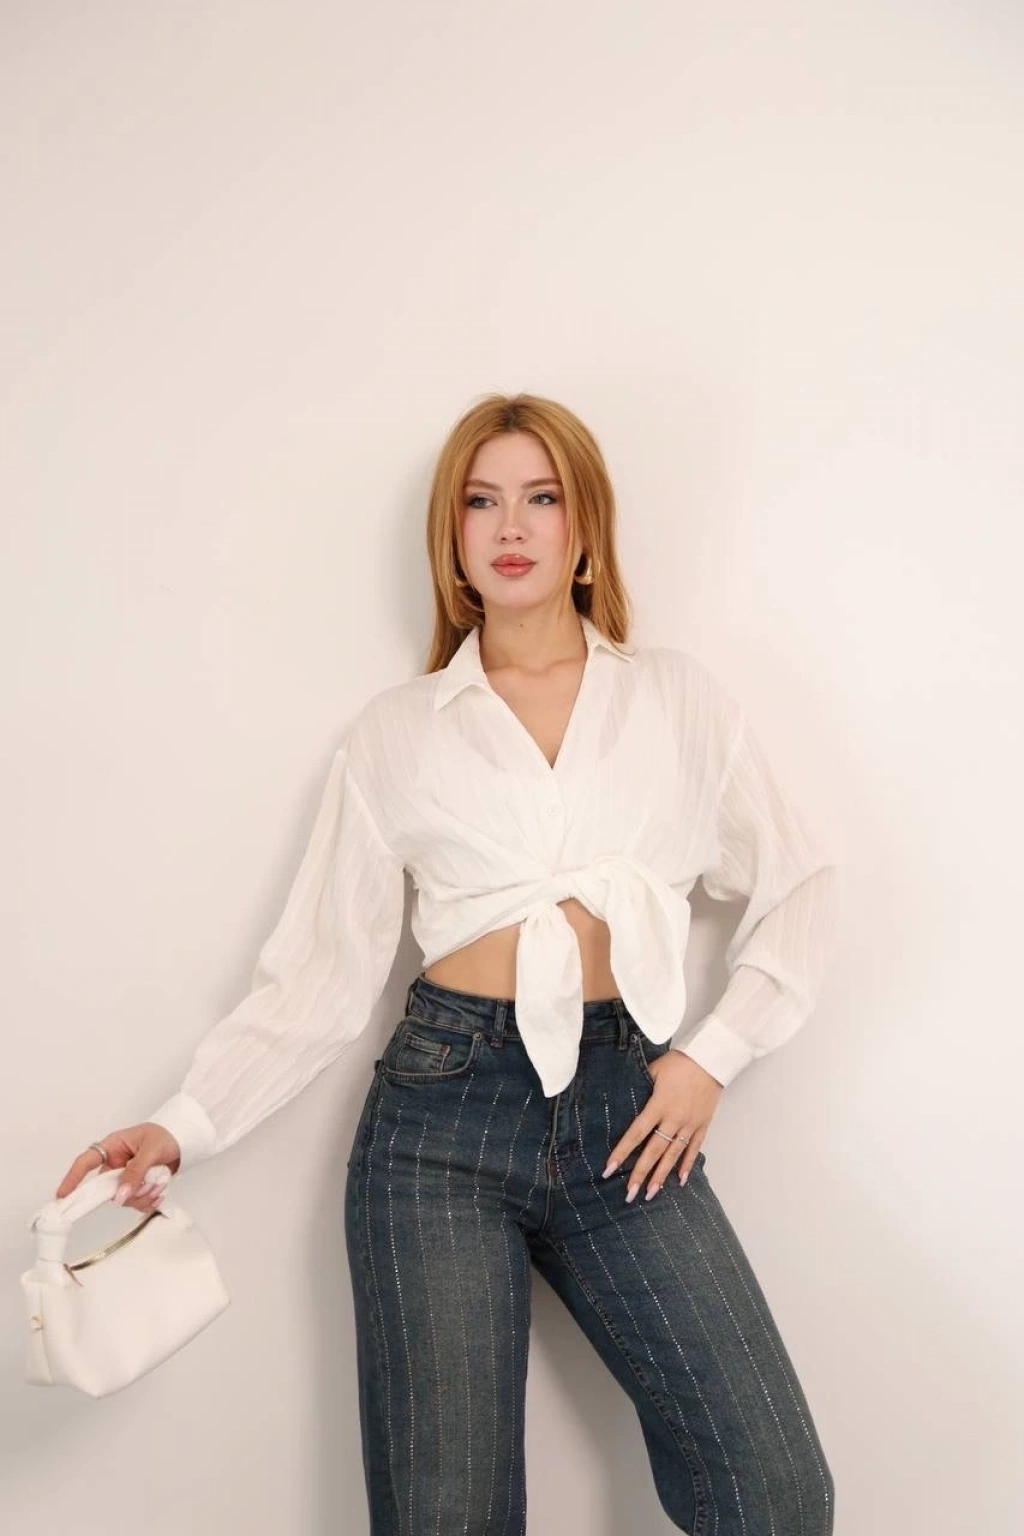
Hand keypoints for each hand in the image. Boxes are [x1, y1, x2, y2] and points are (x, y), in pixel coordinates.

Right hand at [54, 1124, 181, 1213]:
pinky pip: (136, 1202)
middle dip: (127, 1193)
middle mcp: (116, 1163)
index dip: (72, 1179)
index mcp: (113, 1147)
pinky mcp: (137, 1186)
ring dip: (143, 1196)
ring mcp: (126, 1176)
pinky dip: (149, 1200)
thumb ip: (135, 1173)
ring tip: (160, 1183)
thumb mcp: (151, 1151)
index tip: (62, 1196)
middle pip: (107, 1188)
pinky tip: (160, 1190)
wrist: (186, 1140)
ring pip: (123, 1198)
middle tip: (147, 1187)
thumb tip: (119, 1196)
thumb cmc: (166, 1135)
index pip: (86, 1162)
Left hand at [602, 1049, 722, 1200]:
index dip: (622, 1152)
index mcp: (659, 1105)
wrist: (710, 1059)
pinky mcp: (703, 1125)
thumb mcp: (653, 1071)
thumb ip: (640, 1088)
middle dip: (640, 1173)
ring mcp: (690, 1124)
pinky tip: (679, 1180)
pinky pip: (694, 1149)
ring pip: (673, 1155)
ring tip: (650, 1193)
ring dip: (661, 1175)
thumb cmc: (680, 1062)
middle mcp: (674, 1119)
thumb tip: (624, 1102)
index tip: (609, 1169)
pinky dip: (687, 1165)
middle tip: (630, 1194)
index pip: (636, 1133)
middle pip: (654, 1151)